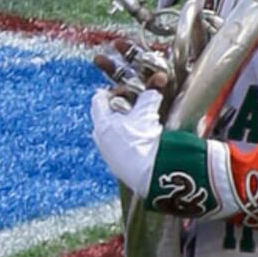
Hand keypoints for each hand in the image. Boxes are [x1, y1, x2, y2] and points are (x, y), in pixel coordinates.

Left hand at [88, 81, 162, 197]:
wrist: (152, 177)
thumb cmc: (144, 143)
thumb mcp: (147, 114)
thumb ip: (150, 95)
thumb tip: (158, 80)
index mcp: (101, 124)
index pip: (99, 99)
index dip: (114, 90)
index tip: (129, 89)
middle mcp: (101, 139)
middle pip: (108, 115)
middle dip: (124, 107)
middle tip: (140, 103)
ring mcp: (109, 154)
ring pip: (116, 131)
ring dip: (130, 123)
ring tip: (146, 121)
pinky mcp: (120, 166)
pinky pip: (124, 146)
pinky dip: (133, 138)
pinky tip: (147, 139)